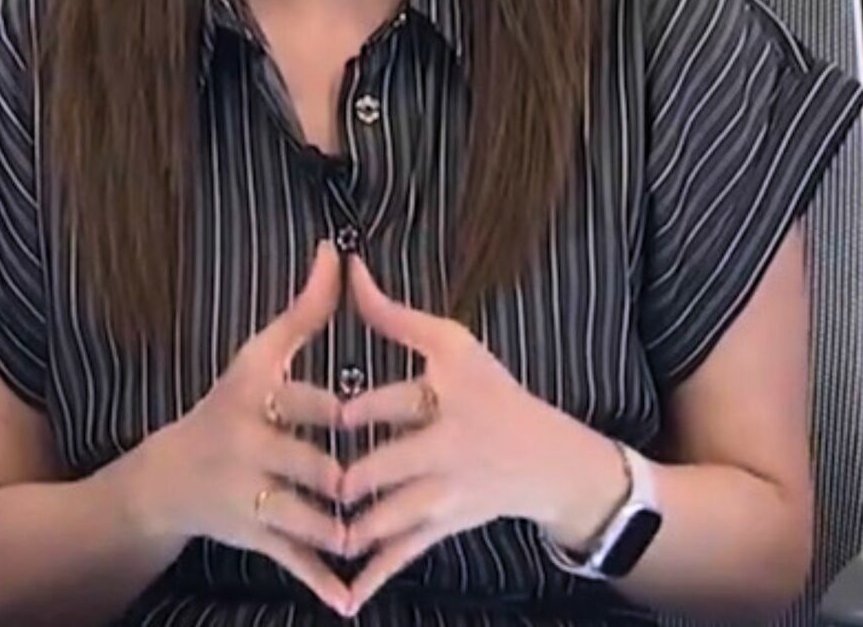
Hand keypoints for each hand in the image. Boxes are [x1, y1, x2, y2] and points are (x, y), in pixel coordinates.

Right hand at [127, 240, 356, 616]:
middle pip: (310, 464)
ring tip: (379, 527)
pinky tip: (350, 598)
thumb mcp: (258, 355)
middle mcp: (246, 448)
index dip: (333, 408)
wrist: (171, 477)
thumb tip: (338, 251)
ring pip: (307, 516)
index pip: (299, 401)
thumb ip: (305, 308)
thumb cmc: (228, 403)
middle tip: (390, 477)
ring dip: (342, 528)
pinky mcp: (253, 536)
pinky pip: (292, 559)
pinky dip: (320, 581)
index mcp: (252, 399)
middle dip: (349, 476)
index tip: (369, 410)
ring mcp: (249, 497)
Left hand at [334, 254, 602, 615]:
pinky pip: (403, 555)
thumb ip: (395, 315)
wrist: (548, 461)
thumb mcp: (453, 346)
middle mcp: (448, 454)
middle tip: (314, 479)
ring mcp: (446, 497)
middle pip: (391, 469)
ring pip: (392, 518)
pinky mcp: (443, 529)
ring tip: (314, 528)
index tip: (335, 416)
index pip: (400, 405)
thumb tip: (350, 268)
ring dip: (353, 527)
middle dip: (352, 479)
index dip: (361, 411)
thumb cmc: (493, 393)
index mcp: (449, 403)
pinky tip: (343, 595)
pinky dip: (374, 576)